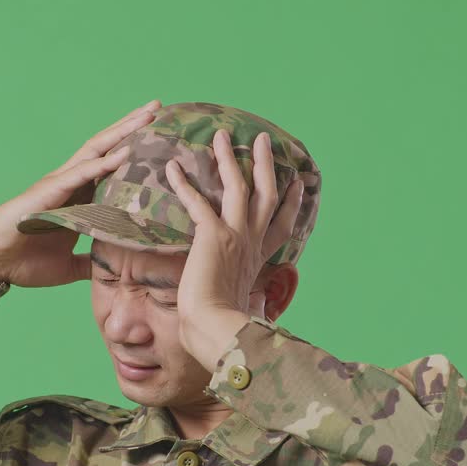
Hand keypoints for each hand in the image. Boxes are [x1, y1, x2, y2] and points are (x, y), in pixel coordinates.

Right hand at [0, 99, 161, 285]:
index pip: (110, 165)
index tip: (159, 135)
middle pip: (106, 147)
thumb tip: (113, 268)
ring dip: (122, 132)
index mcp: (78, 197)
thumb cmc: (22, 260)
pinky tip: (123, 152)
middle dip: (132, 126)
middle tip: (158, 107)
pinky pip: (80, 173)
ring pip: (96, 150)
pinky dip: (103, 163)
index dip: (134, 148)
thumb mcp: (68, 265)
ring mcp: (58, 184)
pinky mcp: (47, 192)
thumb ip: (90, 261)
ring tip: (147, 115)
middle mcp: (70, 183)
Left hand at [164, 127, 305, 370]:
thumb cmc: (224, 326)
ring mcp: (235, 235)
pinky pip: (198, 201)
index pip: (281, 225)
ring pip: (238, 186)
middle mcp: (252, 242)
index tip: (295, 184)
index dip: (290, 203)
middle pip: (266, 194)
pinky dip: (183, 184)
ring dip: (228, 159)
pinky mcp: (213, 235)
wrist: (218, 329)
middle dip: (265, 165)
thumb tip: (251, 317)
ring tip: (220, 136)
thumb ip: (246, 302)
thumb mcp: (241, 308)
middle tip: (262, 141)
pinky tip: (171, 167)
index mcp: (259, 259)